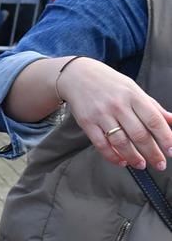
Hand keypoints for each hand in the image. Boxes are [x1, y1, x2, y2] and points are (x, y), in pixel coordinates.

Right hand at [56, 57, 171, 170]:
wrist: (78, 75)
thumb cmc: (110, 83)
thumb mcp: (134, 89)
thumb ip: (154, 107)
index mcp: (133, 95)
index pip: (153, 120)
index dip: (165, 137)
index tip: (171, 151)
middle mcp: (118, 105)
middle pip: (139, 134)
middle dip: (152, 153)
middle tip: (160, 164)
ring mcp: (101, 114)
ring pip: (120, 142)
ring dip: (133, 157)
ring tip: (141, 165)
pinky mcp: (87, 123)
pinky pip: (101, 144)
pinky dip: (112, 156)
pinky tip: (121, 161)